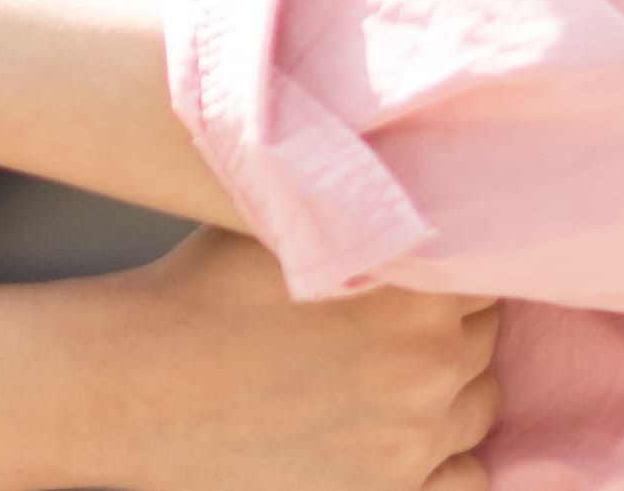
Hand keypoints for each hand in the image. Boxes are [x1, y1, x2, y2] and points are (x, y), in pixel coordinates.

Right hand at [98, 226, 500, 490]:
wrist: (135, 386)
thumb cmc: (205, 286)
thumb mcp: (290, 216)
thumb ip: (368, 201)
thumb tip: (426, 163)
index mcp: (415, 282)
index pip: (487, 265)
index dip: (449, 264)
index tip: (414, 267)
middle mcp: (429, 363)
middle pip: (483, 335)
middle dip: (446, 324)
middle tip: (385, 319)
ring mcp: (413, 438)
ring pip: (479, 403)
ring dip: (448, 387)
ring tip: (382, 373)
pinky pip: (466, 478)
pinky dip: (445, 458)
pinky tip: (401, 433)